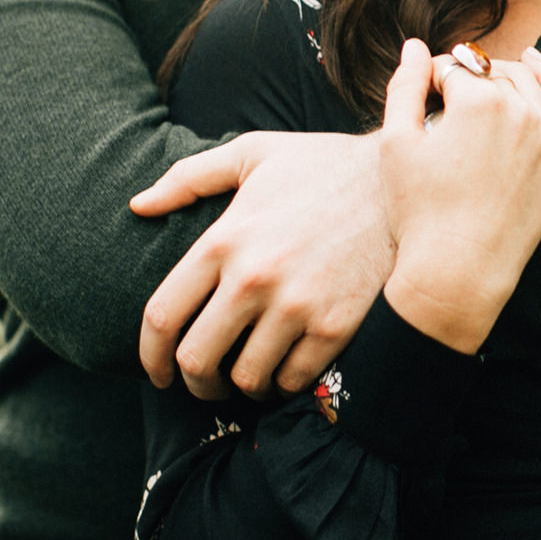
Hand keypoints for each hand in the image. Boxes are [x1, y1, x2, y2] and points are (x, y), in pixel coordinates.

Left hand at [132, 132, 390, 399]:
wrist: (403, 180)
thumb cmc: (324, 166)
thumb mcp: (254, 153)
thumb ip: (189, 176)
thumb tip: (137, 205)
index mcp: (224, 239)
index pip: (162, 316)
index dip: (150, 355)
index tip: (157, 371)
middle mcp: (254, 277)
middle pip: (197, 359)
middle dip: (193, 382)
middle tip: (202, 383)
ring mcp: (297, 305)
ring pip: (246, 378)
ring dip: (241, 386)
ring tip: (248, 377)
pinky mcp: (336, 325)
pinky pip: (293, 379)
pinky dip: (284, 383)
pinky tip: (287, 369)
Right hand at [378, 40, 540, 353]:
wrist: (458, 272)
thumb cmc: (419, 212)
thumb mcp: (396, 143)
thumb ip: (403, 85)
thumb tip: (414, 45)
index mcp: (476, 100)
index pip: (448, 68)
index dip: (427, 82)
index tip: (418, 103)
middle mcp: (519, 110)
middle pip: (485, 74)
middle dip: (463, 80)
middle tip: (442, 105)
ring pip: (524, 82)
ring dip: (500, 74)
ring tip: (481, 80)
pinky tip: (535, 64)